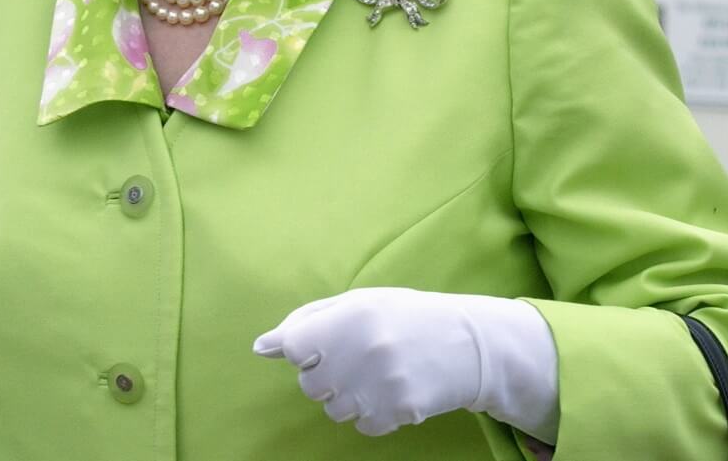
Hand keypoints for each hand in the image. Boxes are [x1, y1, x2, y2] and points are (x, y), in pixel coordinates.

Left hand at [253, 287, 558, 441]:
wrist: (466, 343)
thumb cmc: (404, 317)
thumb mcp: (358, 303)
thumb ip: (307, 321)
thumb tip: (260, 347)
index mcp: (351, 314)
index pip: (295, 347)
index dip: (308, 348)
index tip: (329, 343)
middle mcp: (363, 349)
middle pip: (310, 384)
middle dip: (327, 374)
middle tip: (358, 356)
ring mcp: (381, 383)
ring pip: (334, 410)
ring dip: (349, 395)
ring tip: (378, 372)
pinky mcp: (398, 411)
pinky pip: (362, 425)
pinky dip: (373, 412)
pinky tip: (392, 389)